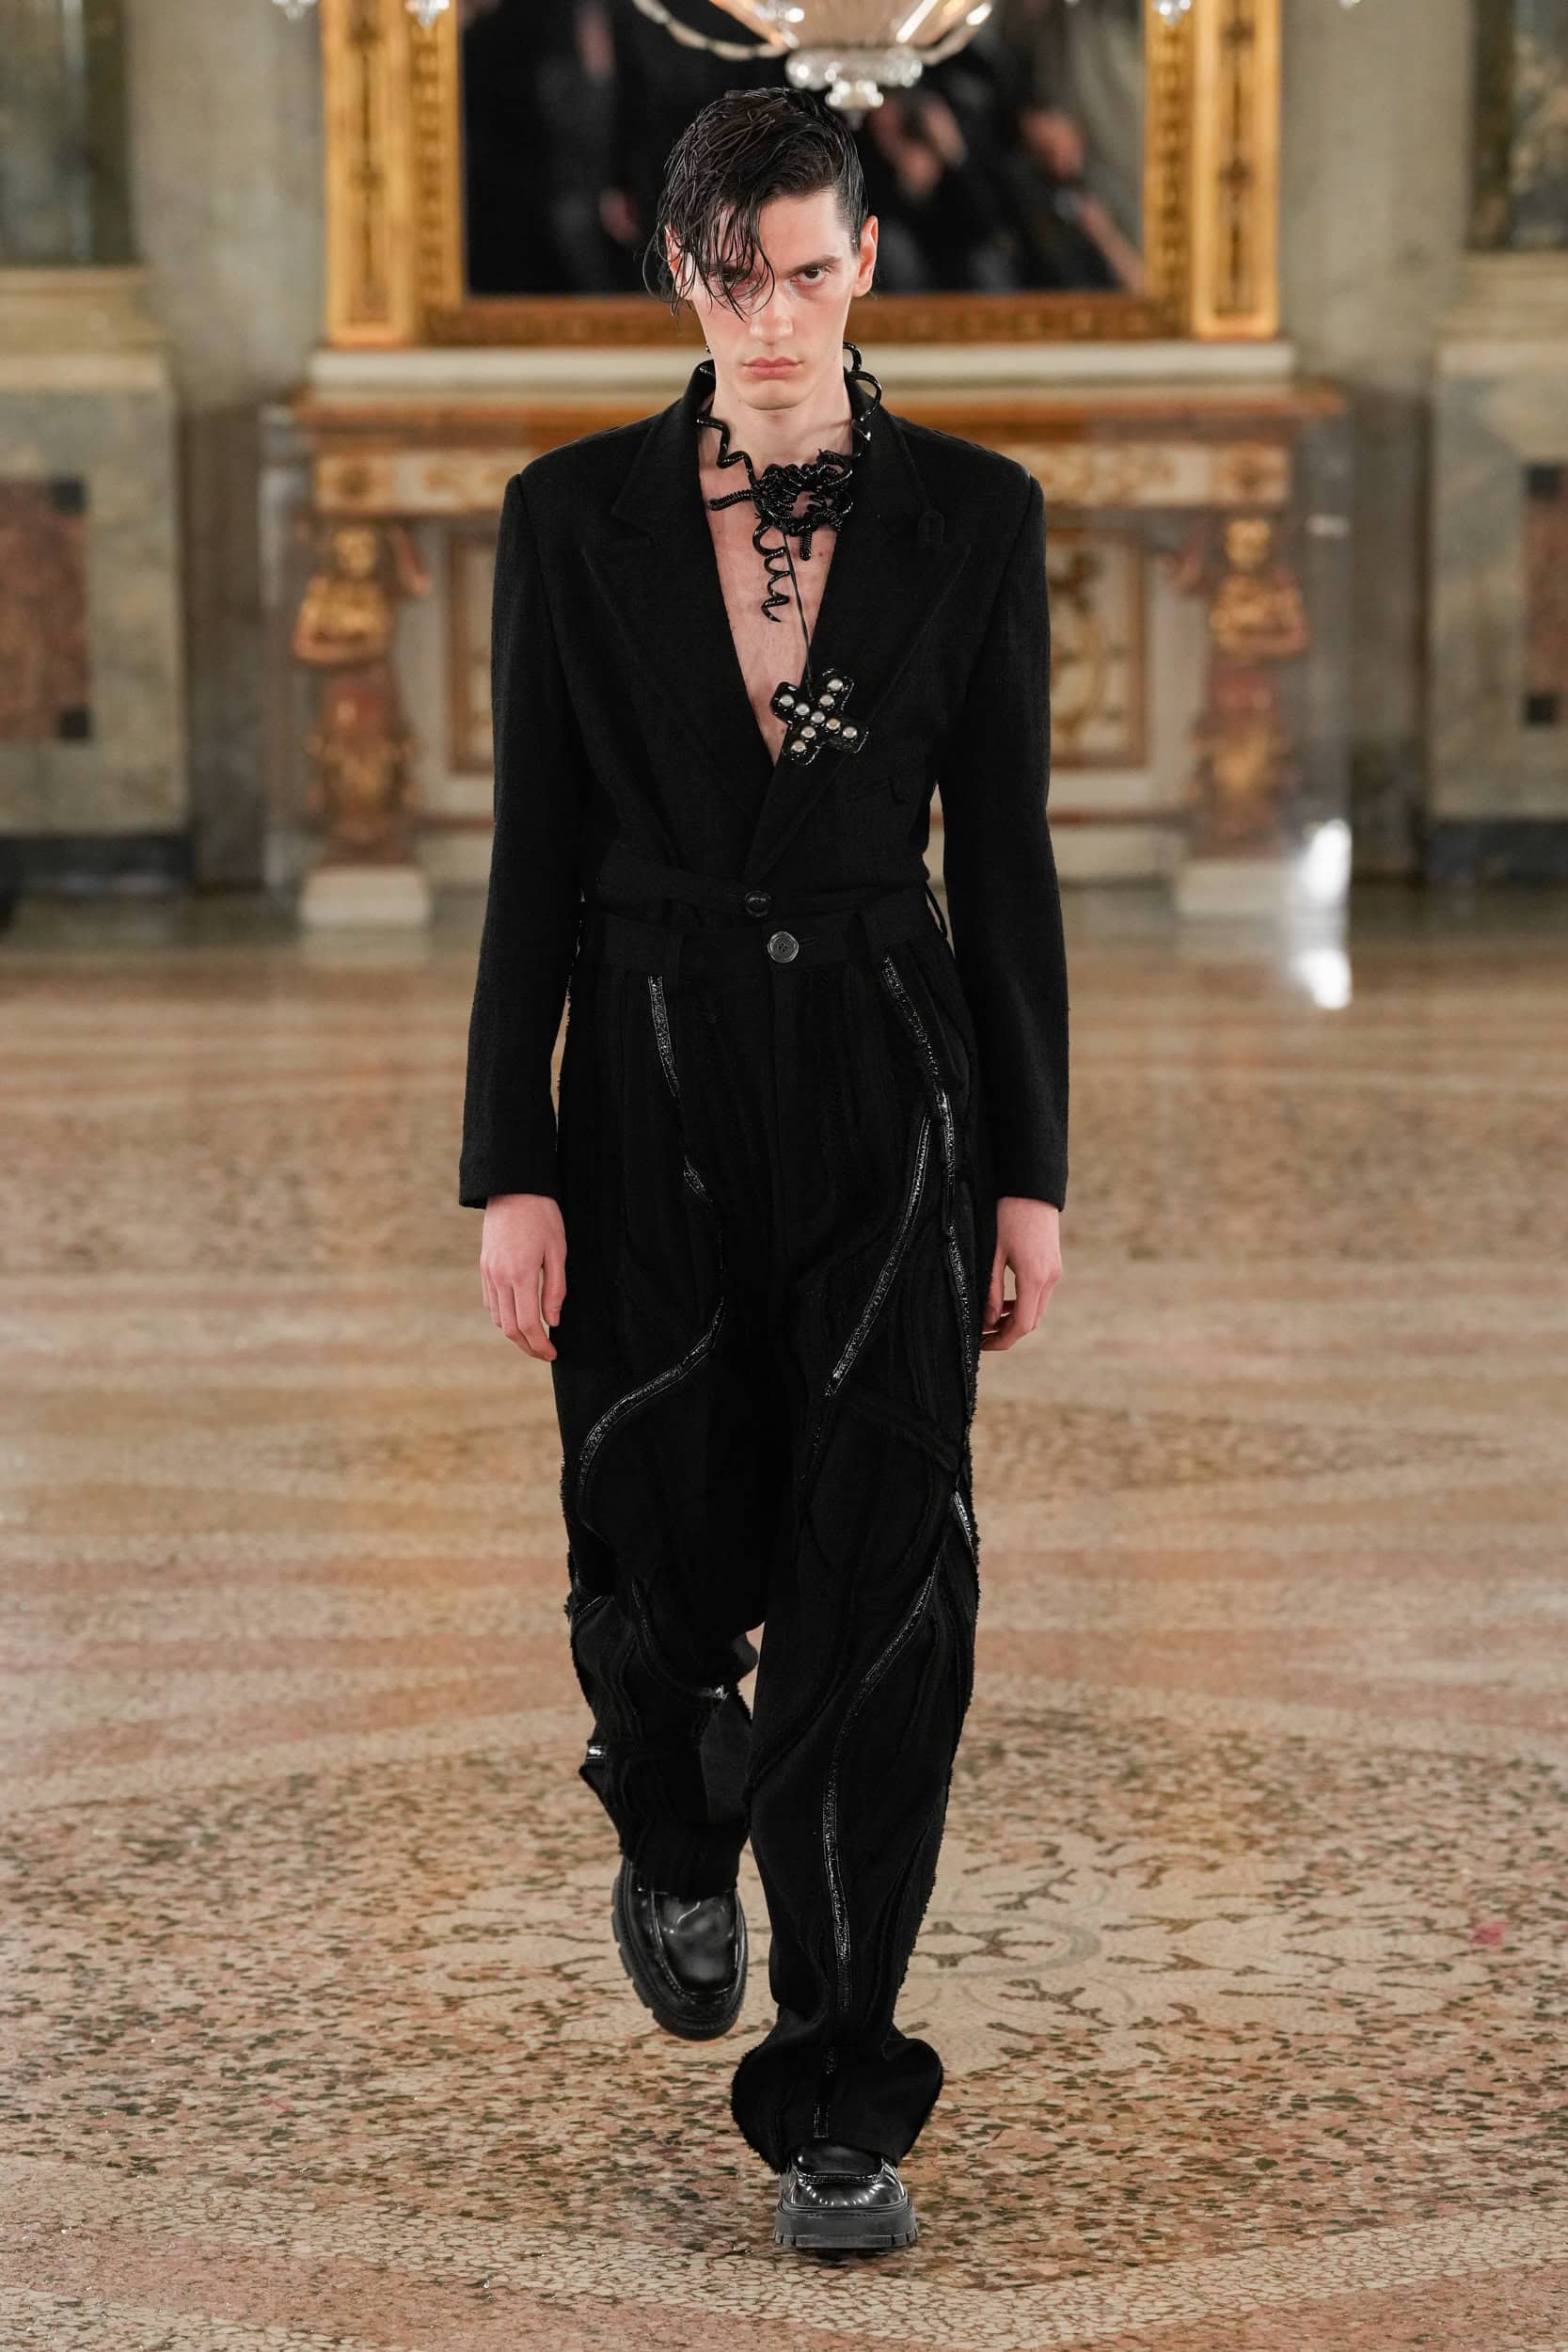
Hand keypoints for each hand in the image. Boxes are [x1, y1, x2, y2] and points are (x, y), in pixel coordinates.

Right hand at [480, 1193, 566, 1360]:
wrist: (513, 1188)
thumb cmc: (542, 1216)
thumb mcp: (558, 1251)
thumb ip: (555, 1289)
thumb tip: (553, 1321)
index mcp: (521, 1275)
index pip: (529, 1324)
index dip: (540, 1345)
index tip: (553, 1354)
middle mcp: (500, 1278)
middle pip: (510, 1328)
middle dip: (527, 1346)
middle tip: (544, 1353)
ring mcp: (488, 1273)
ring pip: (498, 1318)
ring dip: (515, 1333)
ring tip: (534, 1337)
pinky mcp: (484, 1267)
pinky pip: (490, 1302)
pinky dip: (504, 1316)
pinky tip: (519, 1314)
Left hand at [981, 1196, 1061, 1352]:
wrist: (1032, 1187)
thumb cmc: (1007, 1215)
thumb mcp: (992, 1253)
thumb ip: (991, 1290)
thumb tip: (988, 1321)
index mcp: (1034, 1277)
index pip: (1022, 1325)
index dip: (1002, 1340)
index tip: (982, 1346)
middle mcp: (1049, 1278)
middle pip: (1031, 1321)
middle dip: (1007, 1334)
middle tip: (981, 1337)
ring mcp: (1054, 1272)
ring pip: (1036, 1309)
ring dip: (1014, 1319)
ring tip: (989, 1322)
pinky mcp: (1053, 1265)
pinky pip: (1039, 1295)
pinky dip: (1023, 1304)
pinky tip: (1004, 1303)